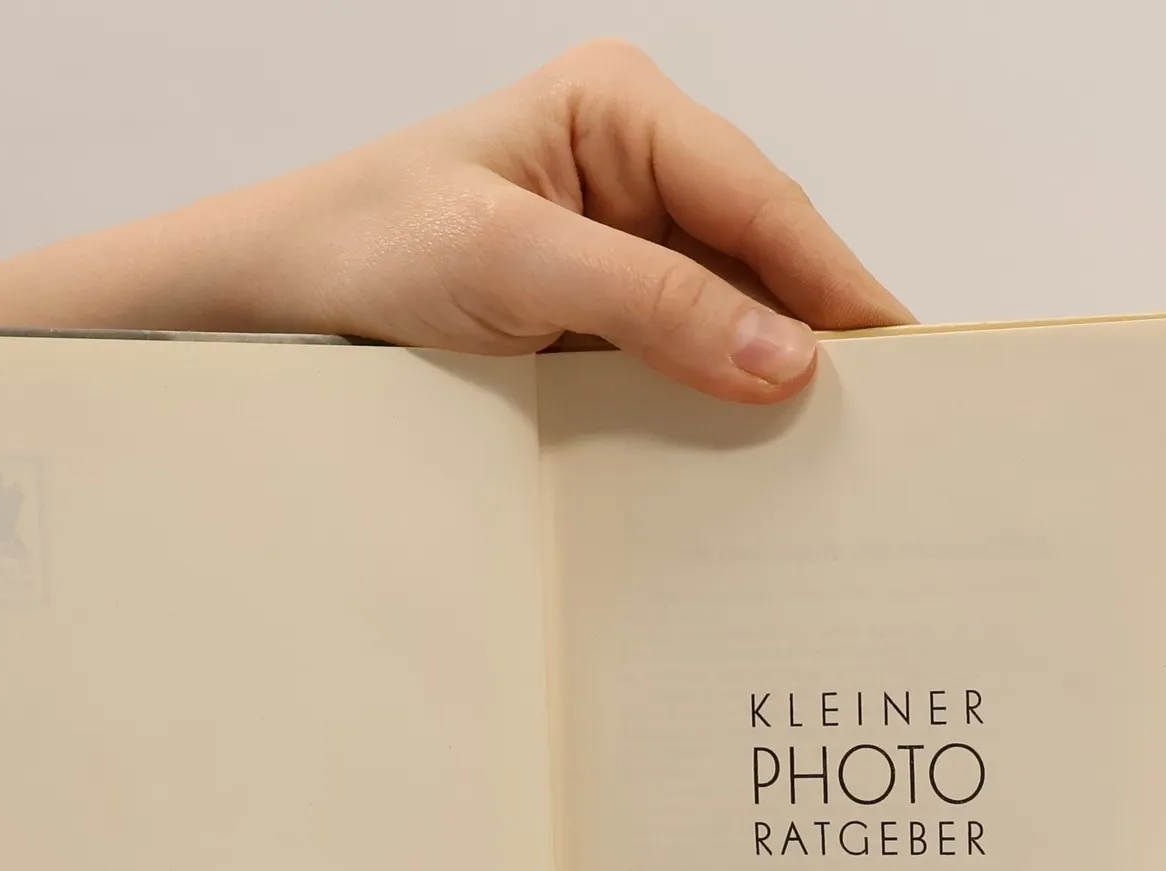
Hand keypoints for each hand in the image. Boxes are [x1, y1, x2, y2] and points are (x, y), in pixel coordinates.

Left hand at [0, 40, 910, 404]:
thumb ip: (651, 300)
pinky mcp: (591, 320)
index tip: (903, 363)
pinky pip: (673, 363)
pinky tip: (735, 463)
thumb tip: (785, 358)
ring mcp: (613, 249)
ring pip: (723, 320)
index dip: (836, 286)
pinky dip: (704, 411)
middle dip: (811, 341)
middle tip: (882, 433)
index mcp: (620, 112)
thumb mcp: (509, 262)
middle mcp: (630, 171)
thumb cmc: (360, 248)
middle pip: (758, 261)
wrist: (263, 308)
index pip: (762, 203)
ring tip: (823, 464)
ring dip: (760, 388)